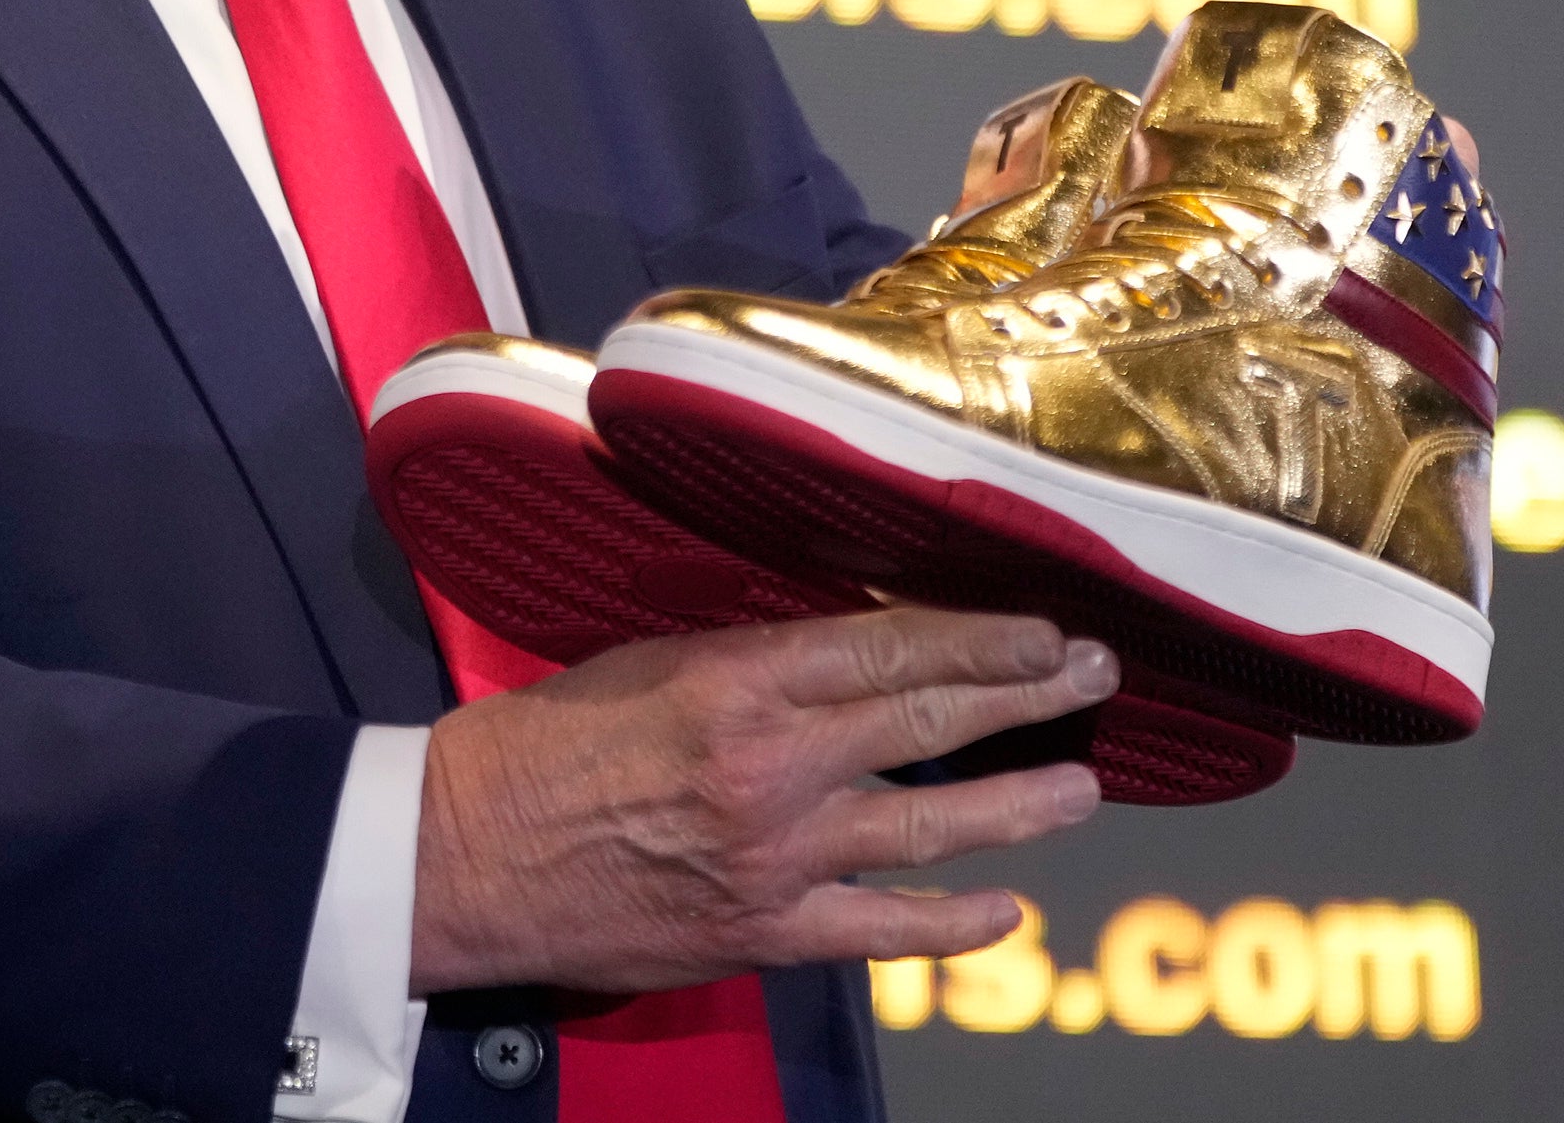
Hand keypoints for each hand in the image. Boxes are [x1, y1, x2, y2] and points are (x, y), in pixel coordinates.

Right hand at [408, 607, 1114, 995]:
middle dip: (1026, 698)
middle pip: (931, 721)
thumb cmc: (542, 745)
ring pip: (929, 825)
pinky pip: (883, 933)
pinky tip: (1005, 913)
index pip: (893, 648)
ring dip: (1018, 806)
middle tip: (1095, 678)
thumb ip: (754, 663)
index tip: (1043, 631)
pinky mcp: (763, 932)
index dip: (984, 639)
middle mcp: (773, 765)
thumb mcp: (649, 662)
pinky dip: (952, 924)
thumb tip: (849, 657)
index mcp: (738, 680)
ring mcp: (776, 856)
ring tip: (1081, 790)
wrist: (467, 856)